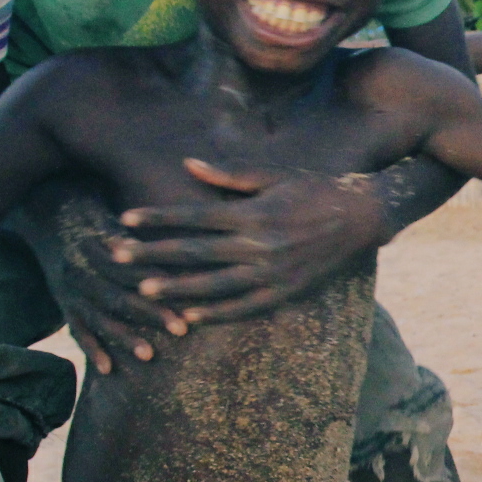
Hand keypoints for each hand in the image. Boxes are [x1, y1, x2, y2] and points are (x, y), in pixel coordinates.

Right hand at [48, 202, 186, 373]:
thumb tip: (177, 247)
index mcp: (95, 248)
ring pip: (98, 318)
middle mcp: (80, 271)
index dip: (159, 282)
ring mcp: (69, 292)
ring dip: (123, 337)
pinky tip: (108, 369)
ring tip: (149, 355)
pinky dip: (92, 350)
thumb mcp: (114, 219)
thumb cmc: (97, 217)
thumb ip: (137, 237)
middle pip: (118, 296)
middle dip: (150, 314)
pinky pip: (77, 331)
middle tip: (181, 330)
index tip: (185, 292)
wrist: (50, 217)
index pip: (132, 269)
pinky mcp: (64, 307)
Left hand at [104, 159, 388, 327]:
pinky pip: (245, 307)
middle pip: (194, 253)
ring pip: (214, 285)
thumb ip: (230, 174)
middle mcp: (260, 245)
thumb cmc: (316, 188)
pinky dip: (217, 313)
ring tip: (144, 290)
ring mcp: (273, 273)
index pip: (193, 216)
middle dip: (153, 254)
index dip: (157, 218)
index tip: (125, 219)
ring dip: (176, 288)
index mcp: (253, 212)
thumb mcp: (274, 173)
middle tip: (117, 257)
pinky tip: (191, 317)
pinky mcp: (286, 292)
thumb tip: (189, 164)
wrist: (363, 216)